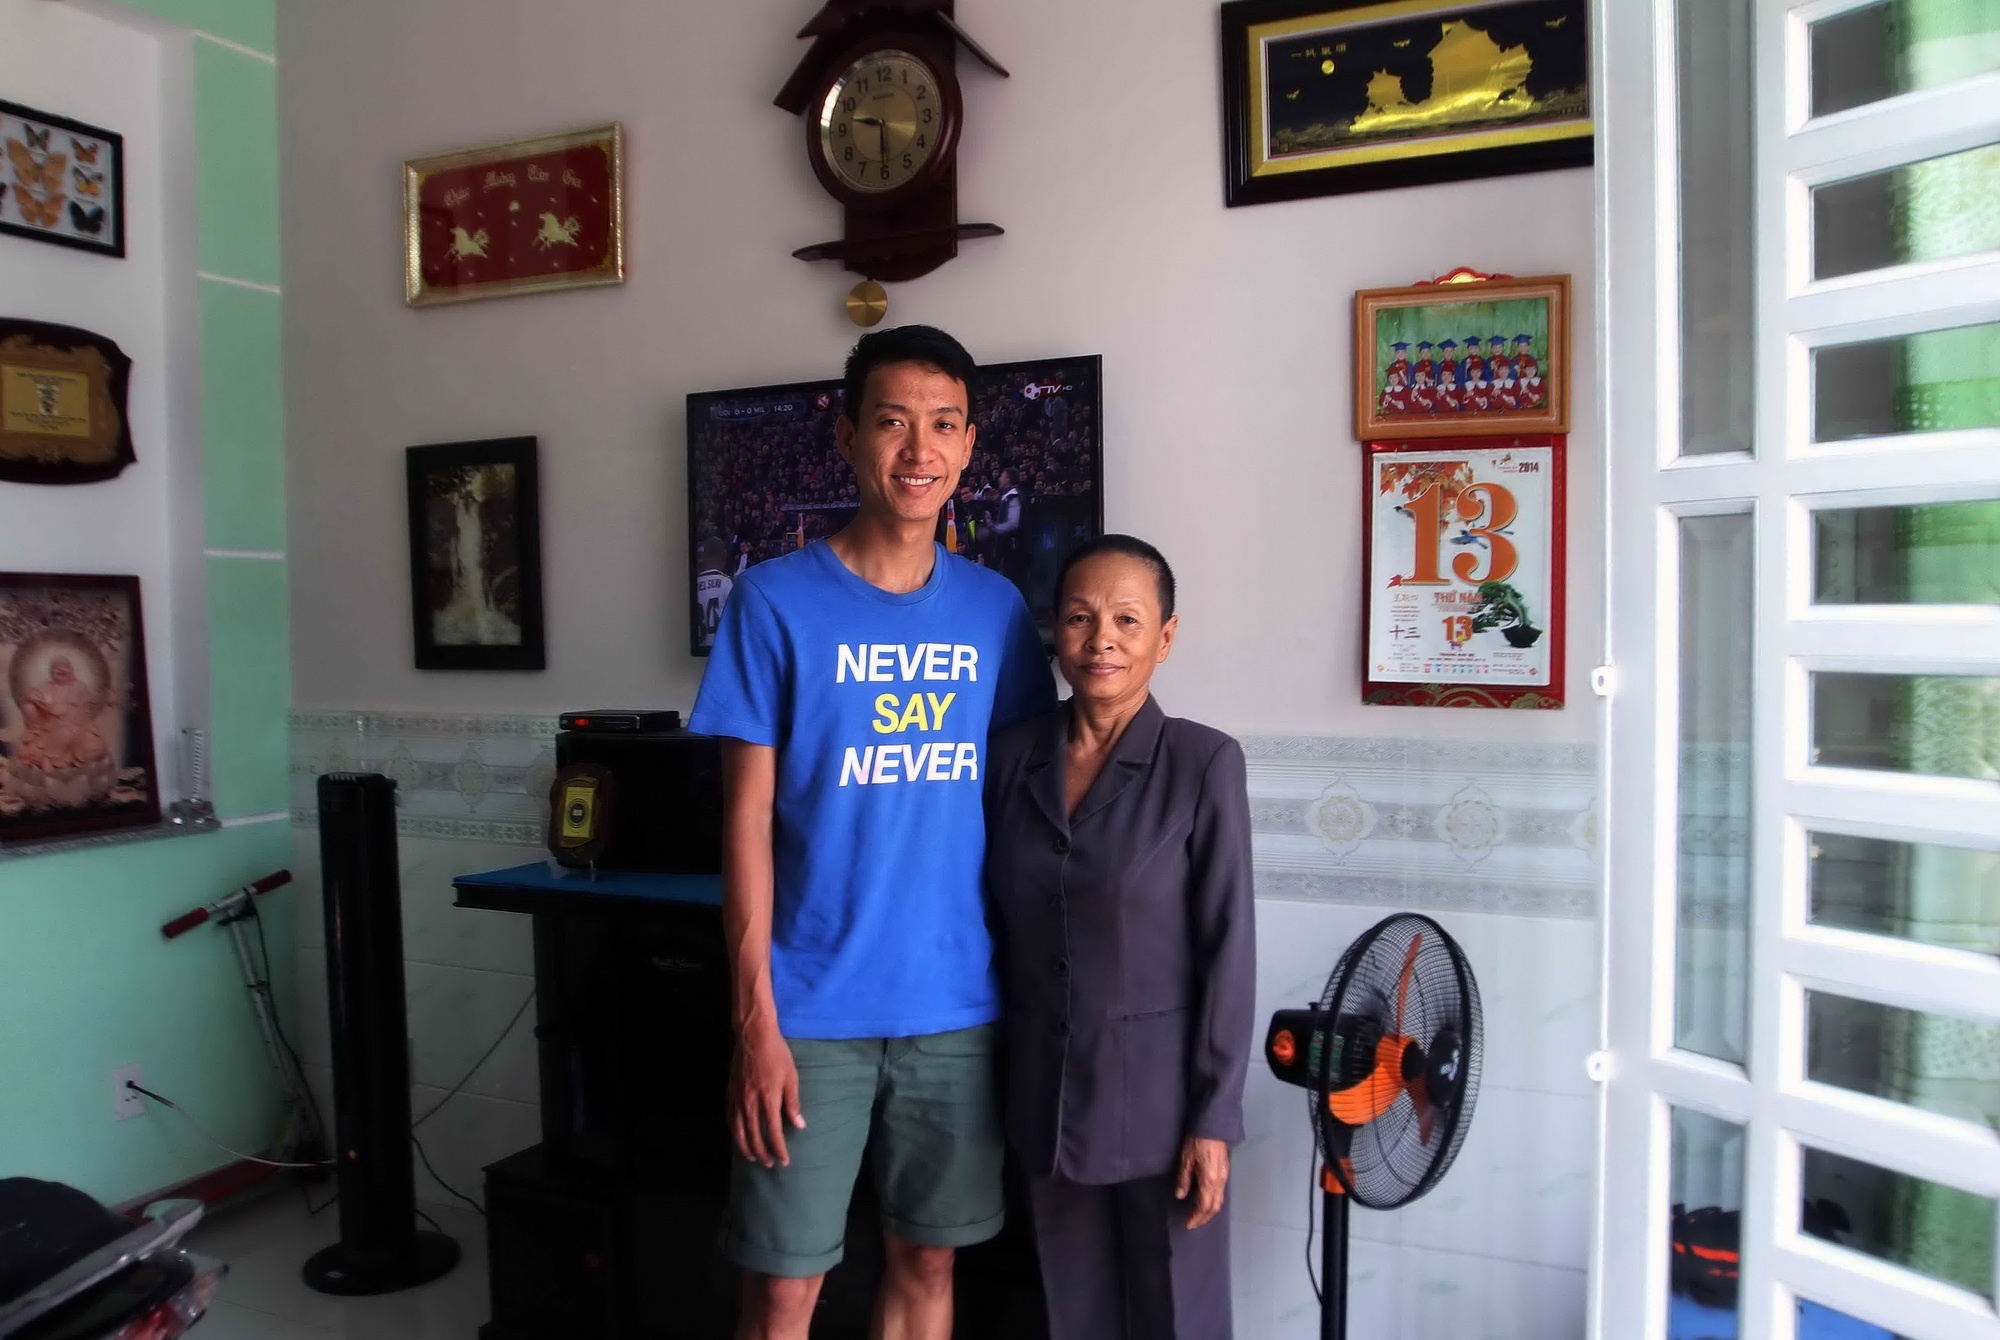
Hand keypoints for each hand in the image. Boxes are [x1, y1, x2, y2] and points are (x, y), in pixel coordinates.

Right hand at [730, 1020, 803, 1167]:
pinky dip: (734, 1133)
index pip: (773, 1133)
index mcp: (768, 1100)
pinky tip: (739, 1137)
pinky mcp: (730, 1093)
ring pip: (739, 1131)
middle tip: (770, 1163)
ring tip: (753, 1157)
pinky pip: (730, 1119)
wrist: (753, 1035)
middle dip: (763, 1153)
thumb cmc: (776, 1054)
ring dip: (746, 1147)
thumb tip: (798, 1125)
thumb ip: (793, 1103)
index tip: (784, 1160)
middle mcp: (750, 1104)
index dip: (779, 1149)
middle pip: (754, 1137)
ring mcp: (738, 1099)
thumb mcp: (791, 1077)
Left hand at [1175, 1136, 1228, 1229]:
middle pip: (1214, 1207)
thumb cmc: (1197, 1141)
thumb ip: (1184, 1179)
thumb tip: (1180, 1196)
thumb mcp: (1186, 1160)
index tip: (1188, 1224)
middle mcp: (1220, 1182)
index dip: (1196, 1217)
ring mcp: (1225, 1177)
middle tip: (1193, 1223)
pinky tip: (1206, 1201)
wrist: (1213, 1126)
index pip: (1204, 1206)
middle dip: (1204, 1218)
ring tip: (1199, 1215)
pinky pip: (1221, 1193)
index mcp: (1209, 1180)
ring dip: (1210, 1211)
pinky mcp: (1225, 1171)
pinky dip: (1214, 1202)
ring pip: (1220, 1201)